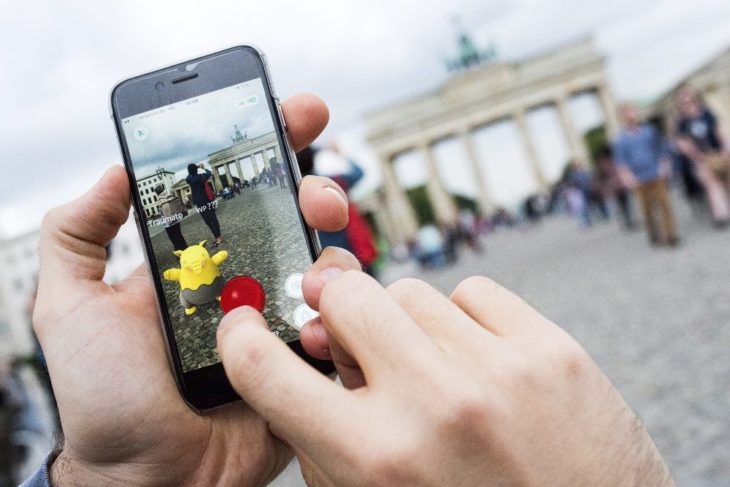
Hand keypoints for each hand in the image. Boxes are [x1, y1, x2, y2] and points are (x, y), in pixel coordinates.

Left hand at [34, 93, 347, 485]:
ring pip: (329, 266)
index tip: (300, 114)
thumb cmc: (106, 399)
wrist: (149, 479)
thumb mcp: (68, 306)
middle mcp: (246, 284)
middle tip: (319, 194)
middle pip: (296, 221)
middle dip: (316, 190)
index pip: (239, 192)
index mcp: (198, 262)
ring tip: (318, 262)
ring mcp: (281, 321)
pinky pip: (344, 324)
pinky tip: (323, 315)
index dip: (271, 148)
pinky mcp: (307, 361)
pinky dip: (346, 311)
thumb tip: (115, 171)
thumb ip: (76, 235)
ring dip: (335, 251)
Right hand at [219, 270, 674, 485]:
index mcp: (376, 462)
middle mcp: (434, 406)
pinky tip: (474, 359)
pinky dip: (462, 319)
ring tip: (428, 366)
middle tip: (350, 334)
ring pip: (412, 291)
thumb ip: (328, 442)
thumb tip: (307, 360)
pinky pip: (474, 292)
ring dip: (406, 324)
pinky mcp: (552, 351)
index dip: (243, 340)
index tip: (245, 327)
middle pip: (349, 296)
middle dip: (339, 312)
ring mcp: (499, 371)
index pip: (267, 371)